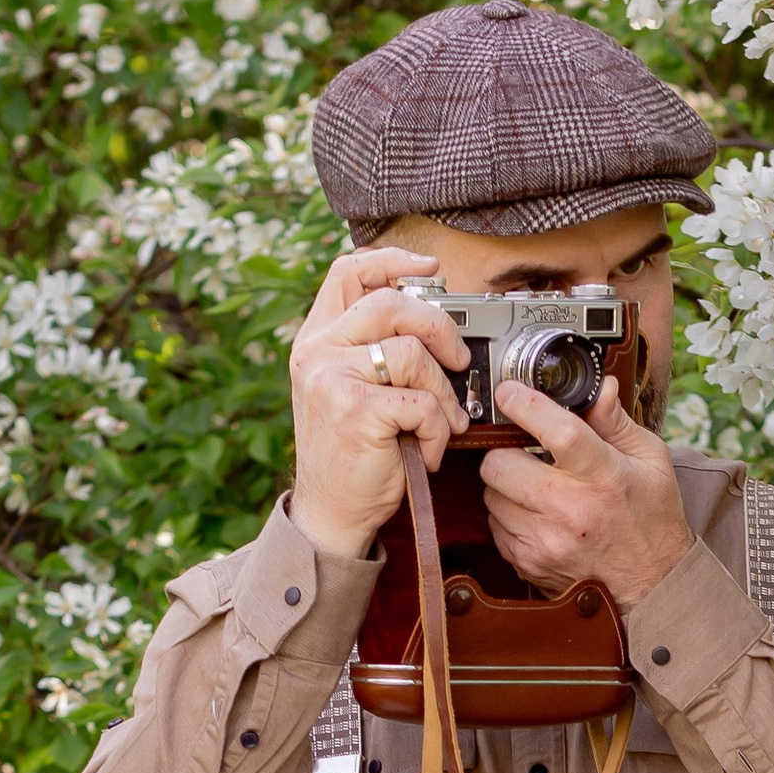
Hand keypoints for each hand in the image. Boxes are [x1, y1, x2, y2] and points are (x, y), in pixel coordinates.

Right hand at [287, 248, 471, 558]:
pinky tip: (424, 449)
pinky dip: (436, 430)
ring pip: (412, 354)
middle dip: (439, 328)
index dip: (393, 260)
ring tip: (440, 425)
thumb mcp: (350, 389)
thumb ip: (371, 349)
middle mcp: (317, 352)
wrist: (332, 512)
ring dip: (442, 395)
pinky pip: (421, 401)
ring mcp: (332, 379)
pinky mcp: (355, 410)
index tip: (431, 269)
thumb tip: (428, 310)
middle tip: (457, 359)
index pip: (348, 272)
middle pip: (391, 303)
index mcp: (316, 339)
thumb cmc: (352, 454)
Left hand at [478, 377, 694, 615]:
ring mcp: (546, 542)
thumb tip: (600, 388)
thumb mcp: (650, 462)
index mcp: (605, 478)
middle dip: (506, 450)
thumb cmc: (651, 517)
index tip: (510, 393)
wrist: (652, 585)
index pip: (558, 433)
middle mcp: (572, 511)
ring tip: (535, 486)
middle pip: (500, 463)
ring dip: (506, 484)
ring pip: (491, 494)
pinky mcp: (528, 564)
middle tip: (524, 452)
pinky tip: (535, 515)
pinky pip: (495, 526)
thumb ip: (617, 423)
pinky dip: (508, 515)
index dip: (526, 406)